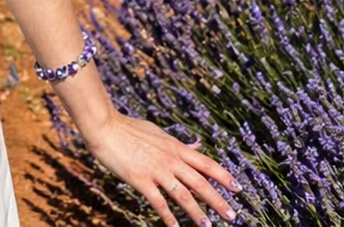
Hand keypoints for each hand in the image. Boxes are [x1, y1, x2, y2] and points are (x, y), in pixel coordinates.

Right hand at [82, 113, 241, 225]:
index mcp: (175, 147)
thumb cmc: (128, 128)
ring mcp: (156, 170)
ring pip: (183, 195)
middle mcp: (170, 159)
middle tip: (232, 215)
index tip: (237, 188)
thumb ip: (177, 142)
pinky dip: (169, 217)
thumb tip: (195, 144)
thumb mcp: (158, 132)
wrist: (105, 126)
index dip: (223, 177)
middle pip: (200, 182)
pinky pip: (158, 202)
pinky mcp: (140, 179)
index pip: (206, 163)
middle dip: (218, 201)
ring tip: (208, 226)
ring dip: (197, 213)